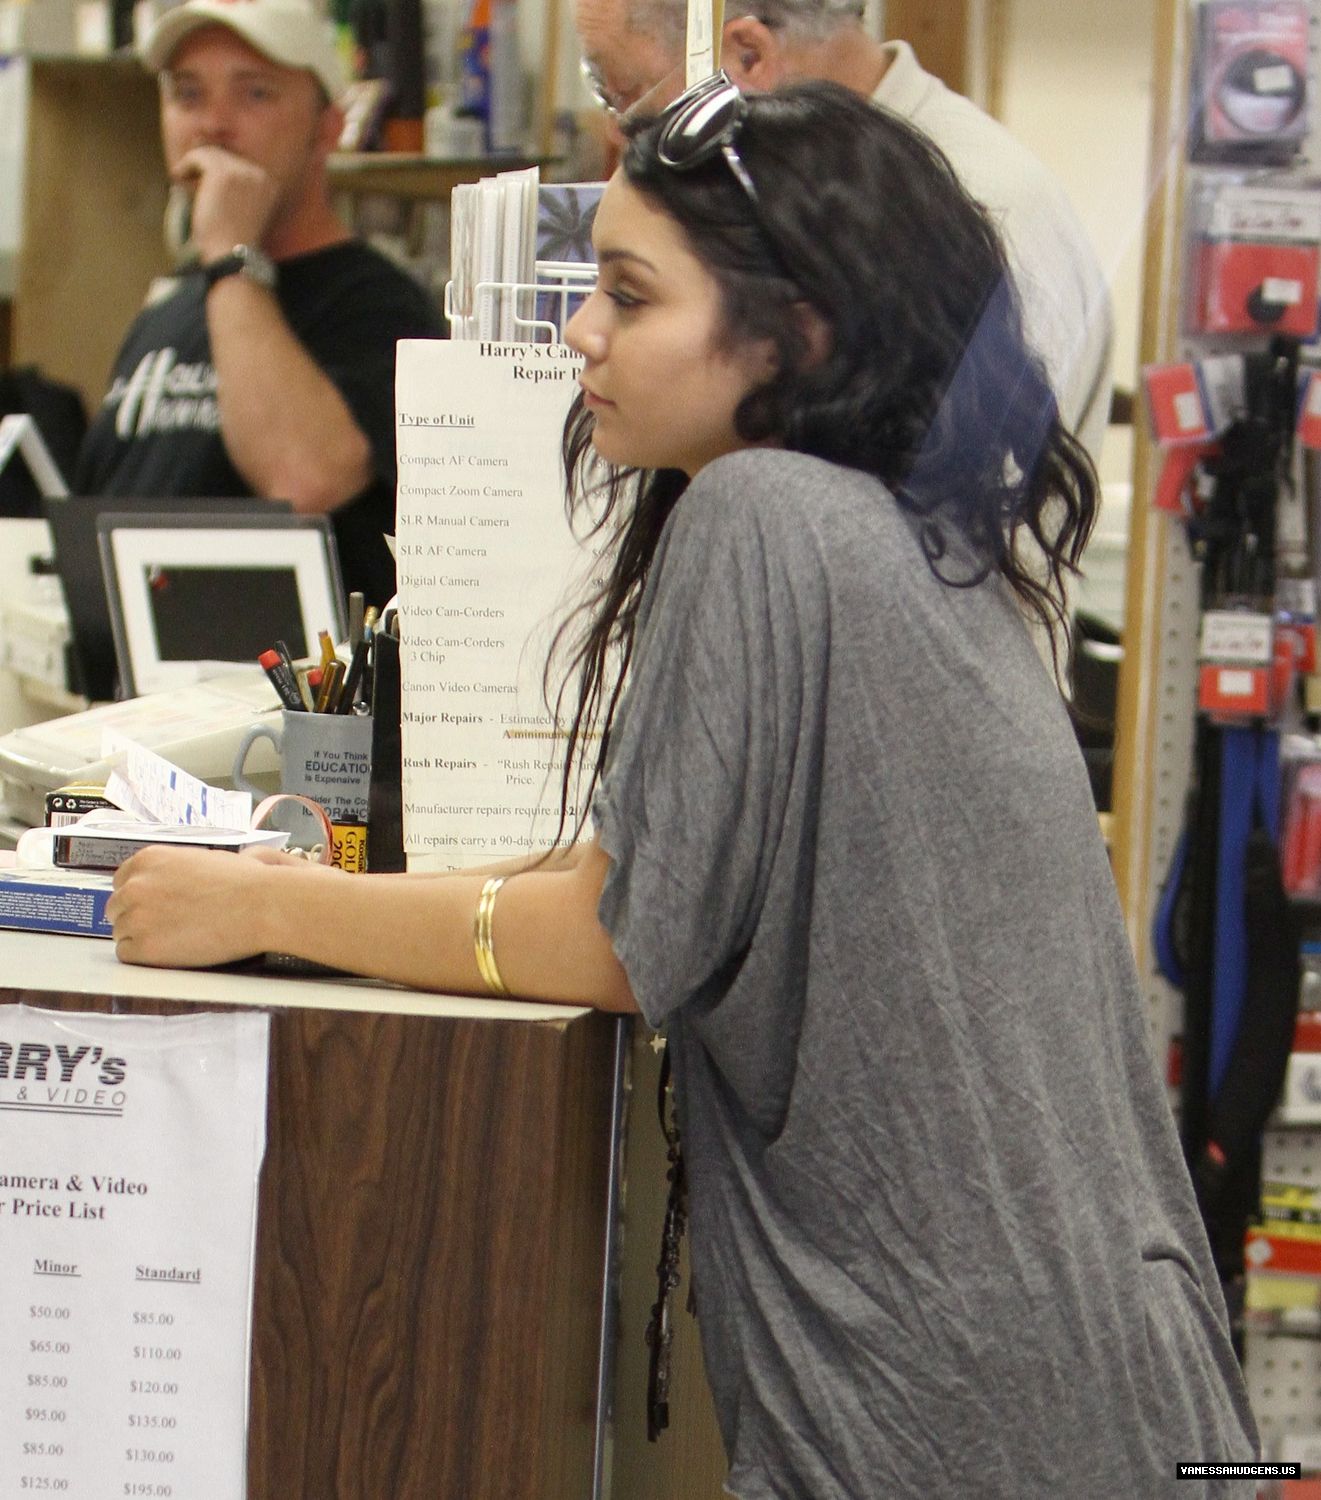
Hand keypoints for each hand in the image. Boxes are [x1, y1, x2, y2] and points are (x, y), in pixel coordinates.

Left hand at [108, 845, 278, 969]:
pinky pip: (128, 956)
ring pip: (121, 933)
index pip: (121, 881)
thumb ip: (173, 869)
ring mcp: (137, 917)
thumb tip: (168, 882)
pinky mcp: (144, 947)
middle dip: (136, 917)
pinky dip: (145, 957)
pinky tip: (171, 951)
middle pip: (116, 908)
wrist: (261, 905)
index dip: (137, 896)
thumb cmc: (244, 882)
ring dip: (142, 938)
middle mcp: (135, 885)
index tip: (151, 906)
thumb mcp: (201, 859)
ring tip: (175, 939)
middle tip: (165, 926)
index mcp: (148, 859)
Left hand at [174, 145, 278, 262]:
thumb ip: (236, 192)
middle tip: (188, 176)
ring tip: (181, 177)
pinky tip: (177, 177)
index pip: (240, 165)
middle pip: (226, 156)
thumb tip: (212, 170)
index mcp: (269, 185)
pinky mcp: (222, 172)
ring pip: (211, 154)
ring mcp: (242, 172)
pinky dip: (186, 165)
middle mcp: (258, 174)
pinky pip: (198, 157)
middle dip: (205, 165)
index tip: (203, 181)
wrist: (231, 254)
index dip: (219, 170)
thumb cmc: (234, 243)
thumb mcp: (244, 214)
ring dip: (194, 164)